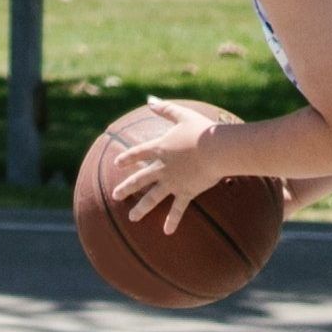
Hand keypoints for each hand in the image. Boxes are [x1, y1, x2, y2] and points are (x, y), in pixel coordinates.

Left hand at [96, 96, 231, 230]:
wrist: (215, 148)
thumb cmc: (201, 130)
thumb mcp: (182, 114)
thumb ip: (165, 108)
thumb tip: (150, 100)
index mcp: (160, 148)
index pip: (138, 153)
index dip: (127, 158)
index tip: (117, 163)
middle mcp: (161, 167)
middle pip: (139, 179)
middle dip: (126, 188)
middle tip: (115, 195)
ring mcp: (172, 182)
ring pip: (152, 198)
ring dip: (141, 208)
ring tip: (132, 218)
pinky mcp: (186, 192)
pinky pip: (177, 209)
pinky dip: (172, 220)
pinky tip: (166, 231)